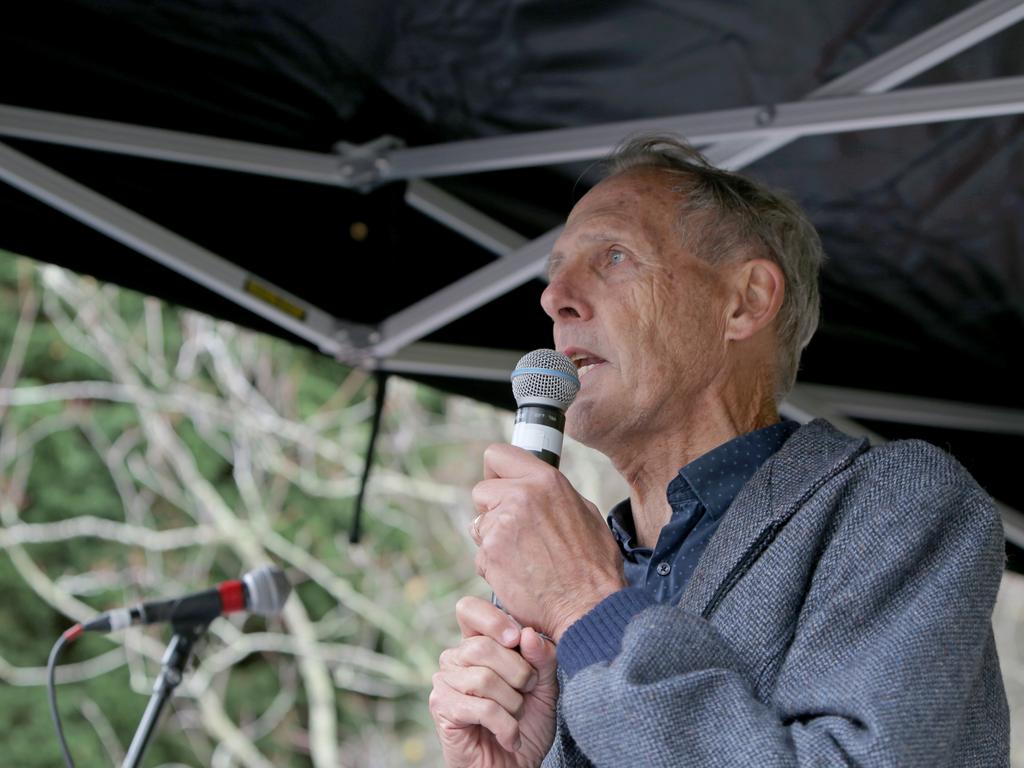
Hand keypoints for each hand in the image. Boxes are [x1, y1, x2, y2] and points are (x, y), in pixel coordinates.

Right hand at [430, 596, 558, 767]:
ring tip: (516, 717)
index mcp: (477, 643)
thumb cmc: (528, 724)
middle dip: (518, 673)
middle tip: (527, 693)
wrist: (515, 767)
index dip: (493, 619)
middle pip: (483, 646)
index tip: (516, 638)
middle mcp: (455, 658)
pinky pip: (481, 708)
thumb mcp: (545, 686)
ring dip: (513, 704)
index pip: (468, 609)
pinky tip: (510, 737)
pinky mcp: (441, 708)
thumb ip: (541, 657)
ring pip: (483, 679)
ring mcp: (444, 682)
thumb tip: (527, 634)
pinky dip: (505, 726)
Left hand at [471, 444, 625, 640]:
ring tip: (523, 559)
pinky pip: (480, 555)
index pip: (498, 455)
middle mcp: (521, 496)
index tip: (499, 487)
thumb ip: (553, 494)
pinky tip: (519, 576)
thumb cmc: (594, 566)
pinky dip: (493, 567)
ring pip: (478, 526)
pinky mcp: (491, 554)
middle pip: (481, 490)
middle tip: (514, 532)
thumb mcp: (584, 513)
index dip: (495, 473)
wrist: (588, 607)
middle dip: (491, 510)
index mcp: (546, 481)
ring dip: (492, 540)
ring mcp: (502, 525)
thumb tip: (534, 486)